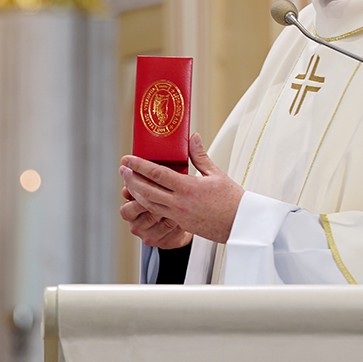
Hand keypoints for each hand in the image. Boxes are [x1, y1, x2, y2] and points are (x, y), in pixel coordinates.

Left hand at [119, 132, 243, 243]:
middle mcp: (180, 203)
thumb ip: (200, 156)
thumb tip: (193, 137)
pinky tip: (143, 198)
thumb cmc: (232, 199)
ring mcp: (178, 215)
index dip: (139, 166)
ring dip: (136, 193)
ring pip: (149, 204)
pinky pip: (158, 213)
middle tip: (122, 170)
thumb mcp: (216, 173)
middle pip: (147, 190)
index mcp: (188, 188)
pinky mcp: (180, 224)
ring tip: (128, 183)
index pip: (157, 174)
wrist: (240, 224)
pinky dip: (147, 204)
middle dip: (132, 180)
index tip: (128, 159)